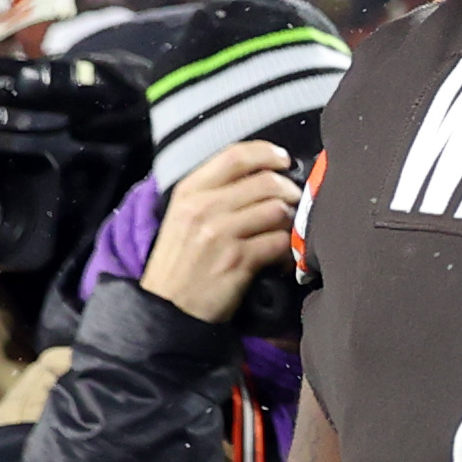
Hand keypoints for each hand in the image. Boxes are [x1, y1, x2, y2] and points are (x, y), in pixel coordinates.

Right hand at [139, 142, 300, 326]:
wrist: (167, 307)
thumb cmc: (181, 262)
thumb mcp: (184, 217)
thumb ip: (216, 193)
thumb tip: (262, 175)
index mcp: (190, 191)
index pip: (235, 156)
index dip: (267, 153)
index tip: (284, 161)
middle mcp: (203, 208)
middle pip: (266, 182)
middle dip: (290, 191)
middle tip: (294, 203)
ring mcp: (220, 234)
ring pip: (277, 210)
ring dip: (291, 221)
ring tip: (286, 232)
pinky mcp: (237, 260)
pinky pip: (280, 242)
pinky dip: (289, 250)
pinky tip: (282, 258)